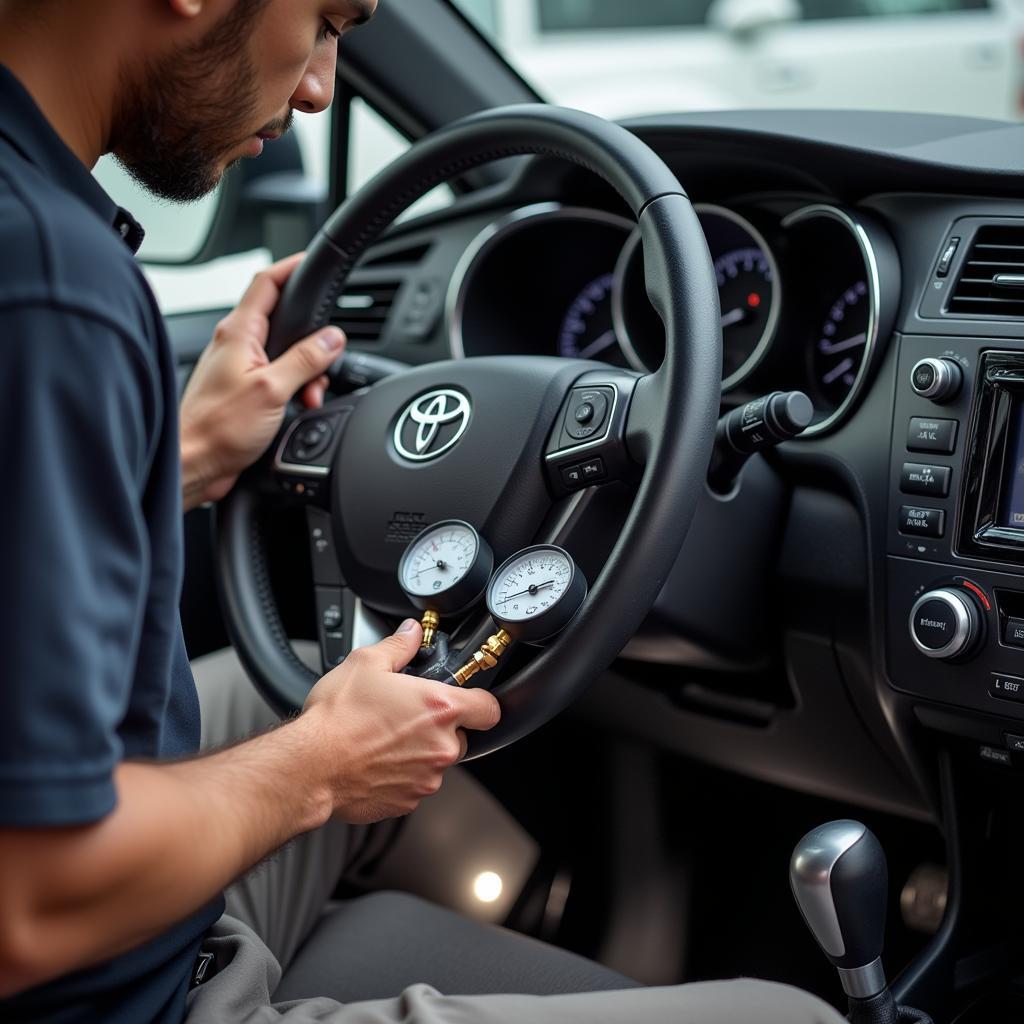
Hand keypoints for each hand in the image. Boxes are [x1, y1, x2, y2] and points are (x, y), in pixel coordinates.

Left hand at [179, 254, 345, 509]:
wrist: (193, 463)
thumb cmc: (216, 428)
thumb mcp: (273, 389)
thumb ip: (306, 359)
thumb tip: (332, 338)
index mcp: (238, 332)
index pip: (267, 282)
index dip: (292, 267)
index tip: (313, 262)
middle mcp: (236, 345)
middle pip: (285, 323)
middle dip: (312, 343)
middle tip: (323, 365)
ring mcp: (239, 368)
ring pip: (286, 355)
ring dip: (305, 374)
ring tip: (306, 397)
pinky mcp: (243, 392)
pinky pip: (278, 378)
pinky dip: (294, 390)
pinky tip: (295, 408)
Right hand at [301, 620, 501, 823]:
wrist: (309, 766)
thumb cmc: (336, 719)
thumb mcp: (366, 664)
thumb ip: (399, 645)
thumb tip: (410, 632)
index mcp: (439, 709)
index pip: (489, 709)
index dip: (479, 702)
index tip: (468, 700)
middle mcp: (440, 747)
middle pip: (461, 736)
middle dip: (441, 727)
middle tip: (409, 716)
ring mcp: (426, 778)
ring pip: (436, 761)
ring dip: (419, 751)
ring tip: (385, 737)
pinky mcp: (408, 801)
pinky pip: (415, 784)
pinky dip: (401, 774)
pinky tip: (376, 759)